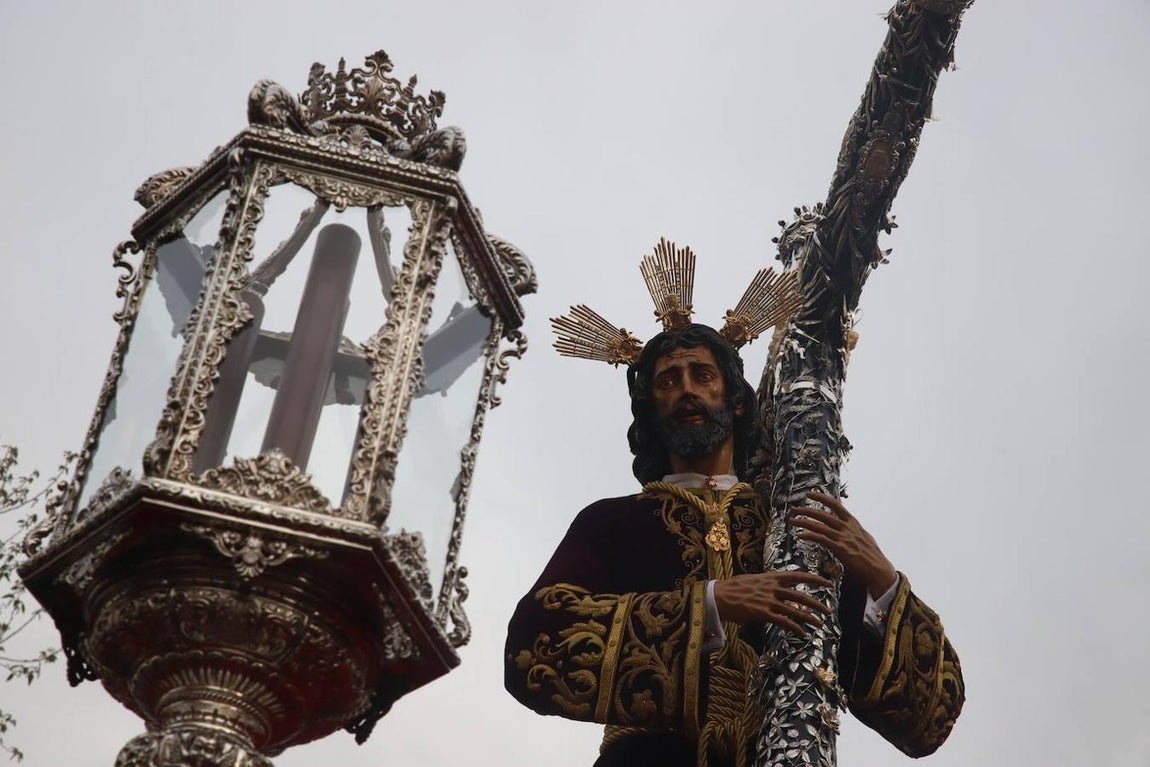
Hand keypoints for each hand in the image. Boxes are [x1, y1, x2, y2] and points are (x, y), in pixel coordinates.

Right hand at [713, 570, 831, 635]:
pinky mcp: (763, 613)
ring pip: (795, 610)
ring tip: (821, 625)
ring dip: (809, 618)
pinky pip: (784, 622)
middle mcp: (772, 588)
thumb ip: (766, 583)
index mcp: (770, 577)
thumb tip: (773, 586)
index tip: (827, 582)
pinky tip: (803, 634)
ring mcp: (768, 601)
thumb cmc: (732, 588)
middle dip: (816, 603)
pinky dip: (795, 628)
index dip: (814, 579)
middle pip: (800, 595)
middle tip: (828, 610)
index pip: (797, 576)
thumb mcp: (752, 580)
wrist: (718, 596)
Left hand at [791, 491, 896, 598]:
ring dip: (804, 522)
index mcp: (853, 523)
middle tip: (794, 508)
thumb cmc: (873, 557)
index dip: (821, 497)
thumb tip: (849, 526)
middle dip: (806, 510)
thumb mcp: (865, 538)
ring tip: (792, 520)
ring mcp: (843, 537)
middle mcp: (847, 527)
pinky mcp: (840, 549)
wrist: (879, 570)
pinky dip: (809, 535)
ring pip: (819, 526)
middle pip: (823, 514)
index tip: (810, 494)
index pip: (835, 505)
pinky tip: (800, 535)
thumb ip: (855, 531)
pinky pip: (821, 539)